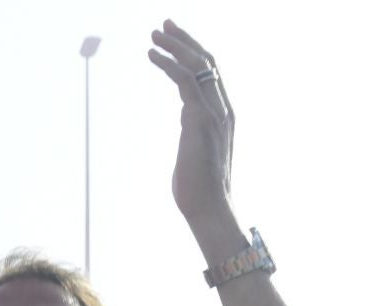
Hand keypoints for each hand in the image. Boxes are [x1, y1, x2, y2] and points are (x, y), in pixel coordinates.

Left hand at [148, 21, 235, 228]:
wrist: (210, 210)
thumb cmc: (200, 191)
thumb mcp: (197, 153)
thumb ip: (194, 134)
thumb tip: (187, 130)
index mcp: (224, 115)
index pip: (211, 74)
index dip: (194, 52)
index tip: (174, 39)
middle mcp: (223, 109)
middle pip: (207, 62)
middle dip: (185, 40)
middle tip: (163, 25)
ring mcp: (214, 112)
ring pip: (197, 65)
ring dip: (174, 45)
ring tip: (153, 34)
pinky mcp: (200, 119)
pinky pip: (184, 80)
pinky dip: (167, 63)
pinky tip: (151, 55)